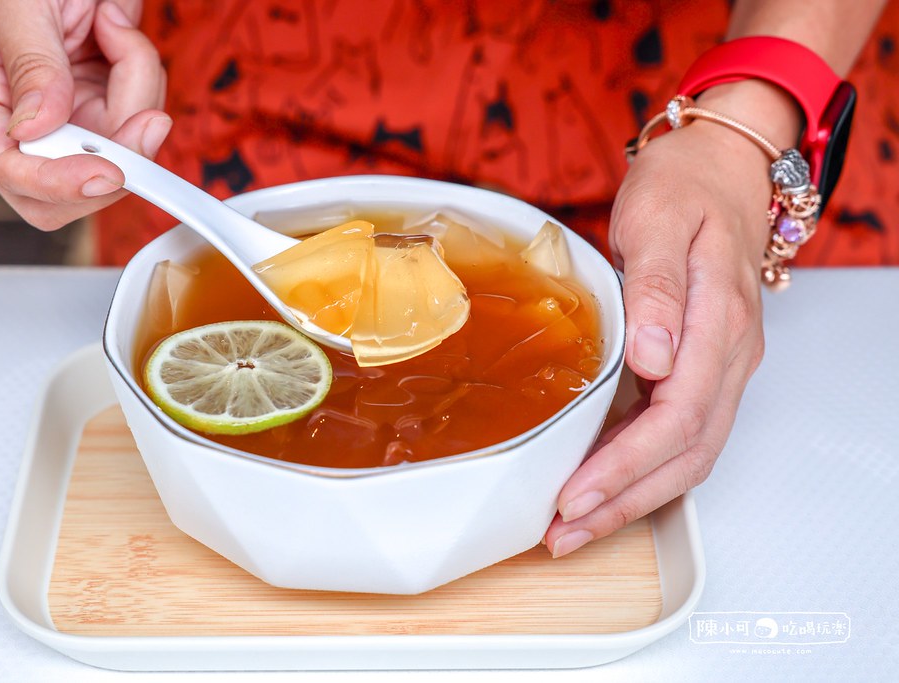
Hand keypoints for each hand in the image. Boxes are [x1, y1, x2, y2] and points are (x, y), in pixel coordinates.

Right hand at [0, 0, 169, 229]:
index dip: (58, 184)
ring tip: (116, 27)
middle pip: (69, 185)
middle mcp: (19, 117)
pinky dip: (144, 78)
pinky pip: (139, 119)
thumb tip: (34, 128)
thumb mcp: (20, 4)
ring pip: (119, 150)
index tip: (106, 175)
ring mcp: (66, 115)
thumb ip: (30, 65)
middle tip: (147, 118)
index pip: (9, 170)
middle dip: (116, 153)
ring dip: (136, 90)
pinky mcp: (103, 104)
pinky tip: (123, 34)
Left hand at [544, 84, 795, 556]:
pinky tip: (604, 482)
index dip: (626, 466)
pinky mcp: (702, 365)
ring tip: (577, 525)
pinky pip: (681, 433)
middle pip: (686, 454)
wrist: (719, 165)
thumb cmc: (686, 185)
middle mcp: (729, 355)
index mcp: (719, 323)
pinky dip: (643, 469)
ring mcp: (721, 364)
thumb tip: (655, 358)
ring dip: (634, 497)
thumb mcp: (660, 219)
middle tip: (564, 533)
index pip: (678, 418)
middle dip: (624, 502)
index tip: (576, 495)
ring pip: (688, 453)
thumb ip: (658, 288)